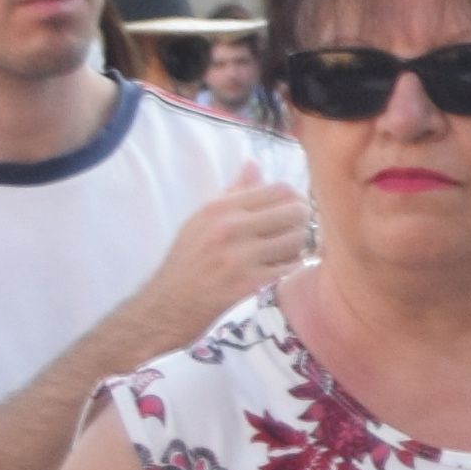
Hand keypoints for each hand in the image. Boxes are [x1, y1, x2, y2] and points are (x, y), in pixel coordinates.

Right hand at [102, 176, 318, 363]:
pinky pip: (292, 266)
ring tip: (284, 254)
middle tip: (294, 235)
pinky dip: (292, 268)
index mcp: (220, 208)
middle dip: (303, 223)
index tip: (292, 213)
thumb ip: (232, 193)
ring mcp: (241, 256)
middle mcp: (230, 227)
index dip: (295, 200)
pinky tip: (278, 271)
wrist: (167, 305)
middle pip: (296, 211)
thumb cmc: (187, 261)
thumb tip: (254, 164)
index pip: (281, 189)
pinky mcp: (250, 282)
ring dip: (299, 247)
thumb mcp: (200, 221)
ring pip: (299, 239)